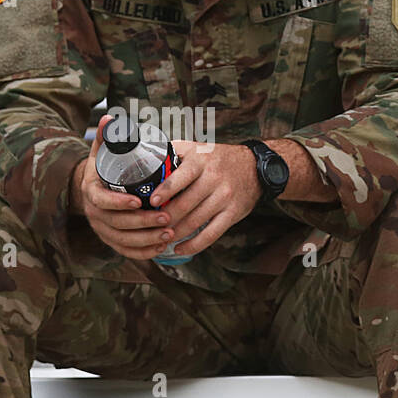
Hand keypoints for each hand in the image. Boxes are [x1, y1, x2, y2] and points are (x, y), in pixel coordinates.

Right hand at [69, 115, 175, 260]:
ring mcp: (102, 230)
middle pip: (117, 224)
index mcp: (92, 191)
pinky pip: (126, 252)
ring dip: (147, 239)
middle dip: (143, 223)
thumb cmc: (104, 168)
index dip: (119, 203)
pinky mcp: (111, 241)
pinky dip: (143, 252)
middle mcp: (94, 214)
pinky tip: (161, 248)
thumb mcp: (102, 151)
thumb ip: (107, 136)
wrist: (93, 189)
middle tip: (166, 217)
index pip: (103, 201)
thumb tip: (109, 119)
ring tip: (169, 232)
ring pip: (123, 241)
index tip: (139, 200)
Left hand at [147, 140, 260, 256]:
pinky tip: (180, 249)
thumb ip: (173, 152)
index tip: (151, 202)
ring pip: (195, 221)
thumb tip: (143, 157)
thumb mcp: (197, 148)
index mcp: (201, 161)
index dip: (165, 190)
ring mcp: (224, 197)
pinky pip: (211, 234)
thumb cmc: (218, 158)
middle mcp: (214, 179)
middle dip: (165, 217)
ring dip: (175, 232)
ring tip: (160, 238)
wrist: (254, 167)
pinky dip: (194, 244)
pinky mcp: (232, 213)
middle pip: (185, 203)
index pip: (181, 177)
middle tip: (150, 226)